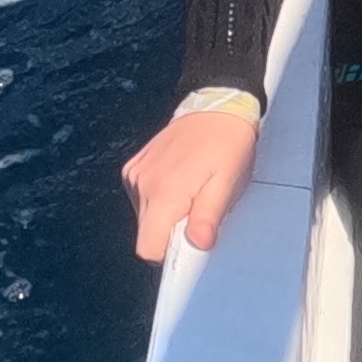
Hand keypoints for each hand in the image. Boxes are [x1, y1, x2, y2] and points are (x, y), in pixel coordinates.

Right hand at [124, 99, 263, 262]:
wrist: (216, 108)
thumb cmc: (227, 146)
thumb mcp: (227, 184)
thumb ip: (208, 215)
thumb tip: (198, 244)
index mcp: (164, 194)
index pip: (149, 248)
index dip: (170, 253)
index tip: (190, 242)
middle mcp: (142, 186)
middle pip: (147, 234)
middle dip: (171, 233)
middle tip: (198, 212)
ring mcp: (135, 175)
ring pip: (145, 217)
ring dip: (166, 216)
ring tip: (192, 192)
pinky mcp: (134, 168)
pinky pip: (142, 198)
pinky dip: (159, 199)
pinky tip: (179, 181)